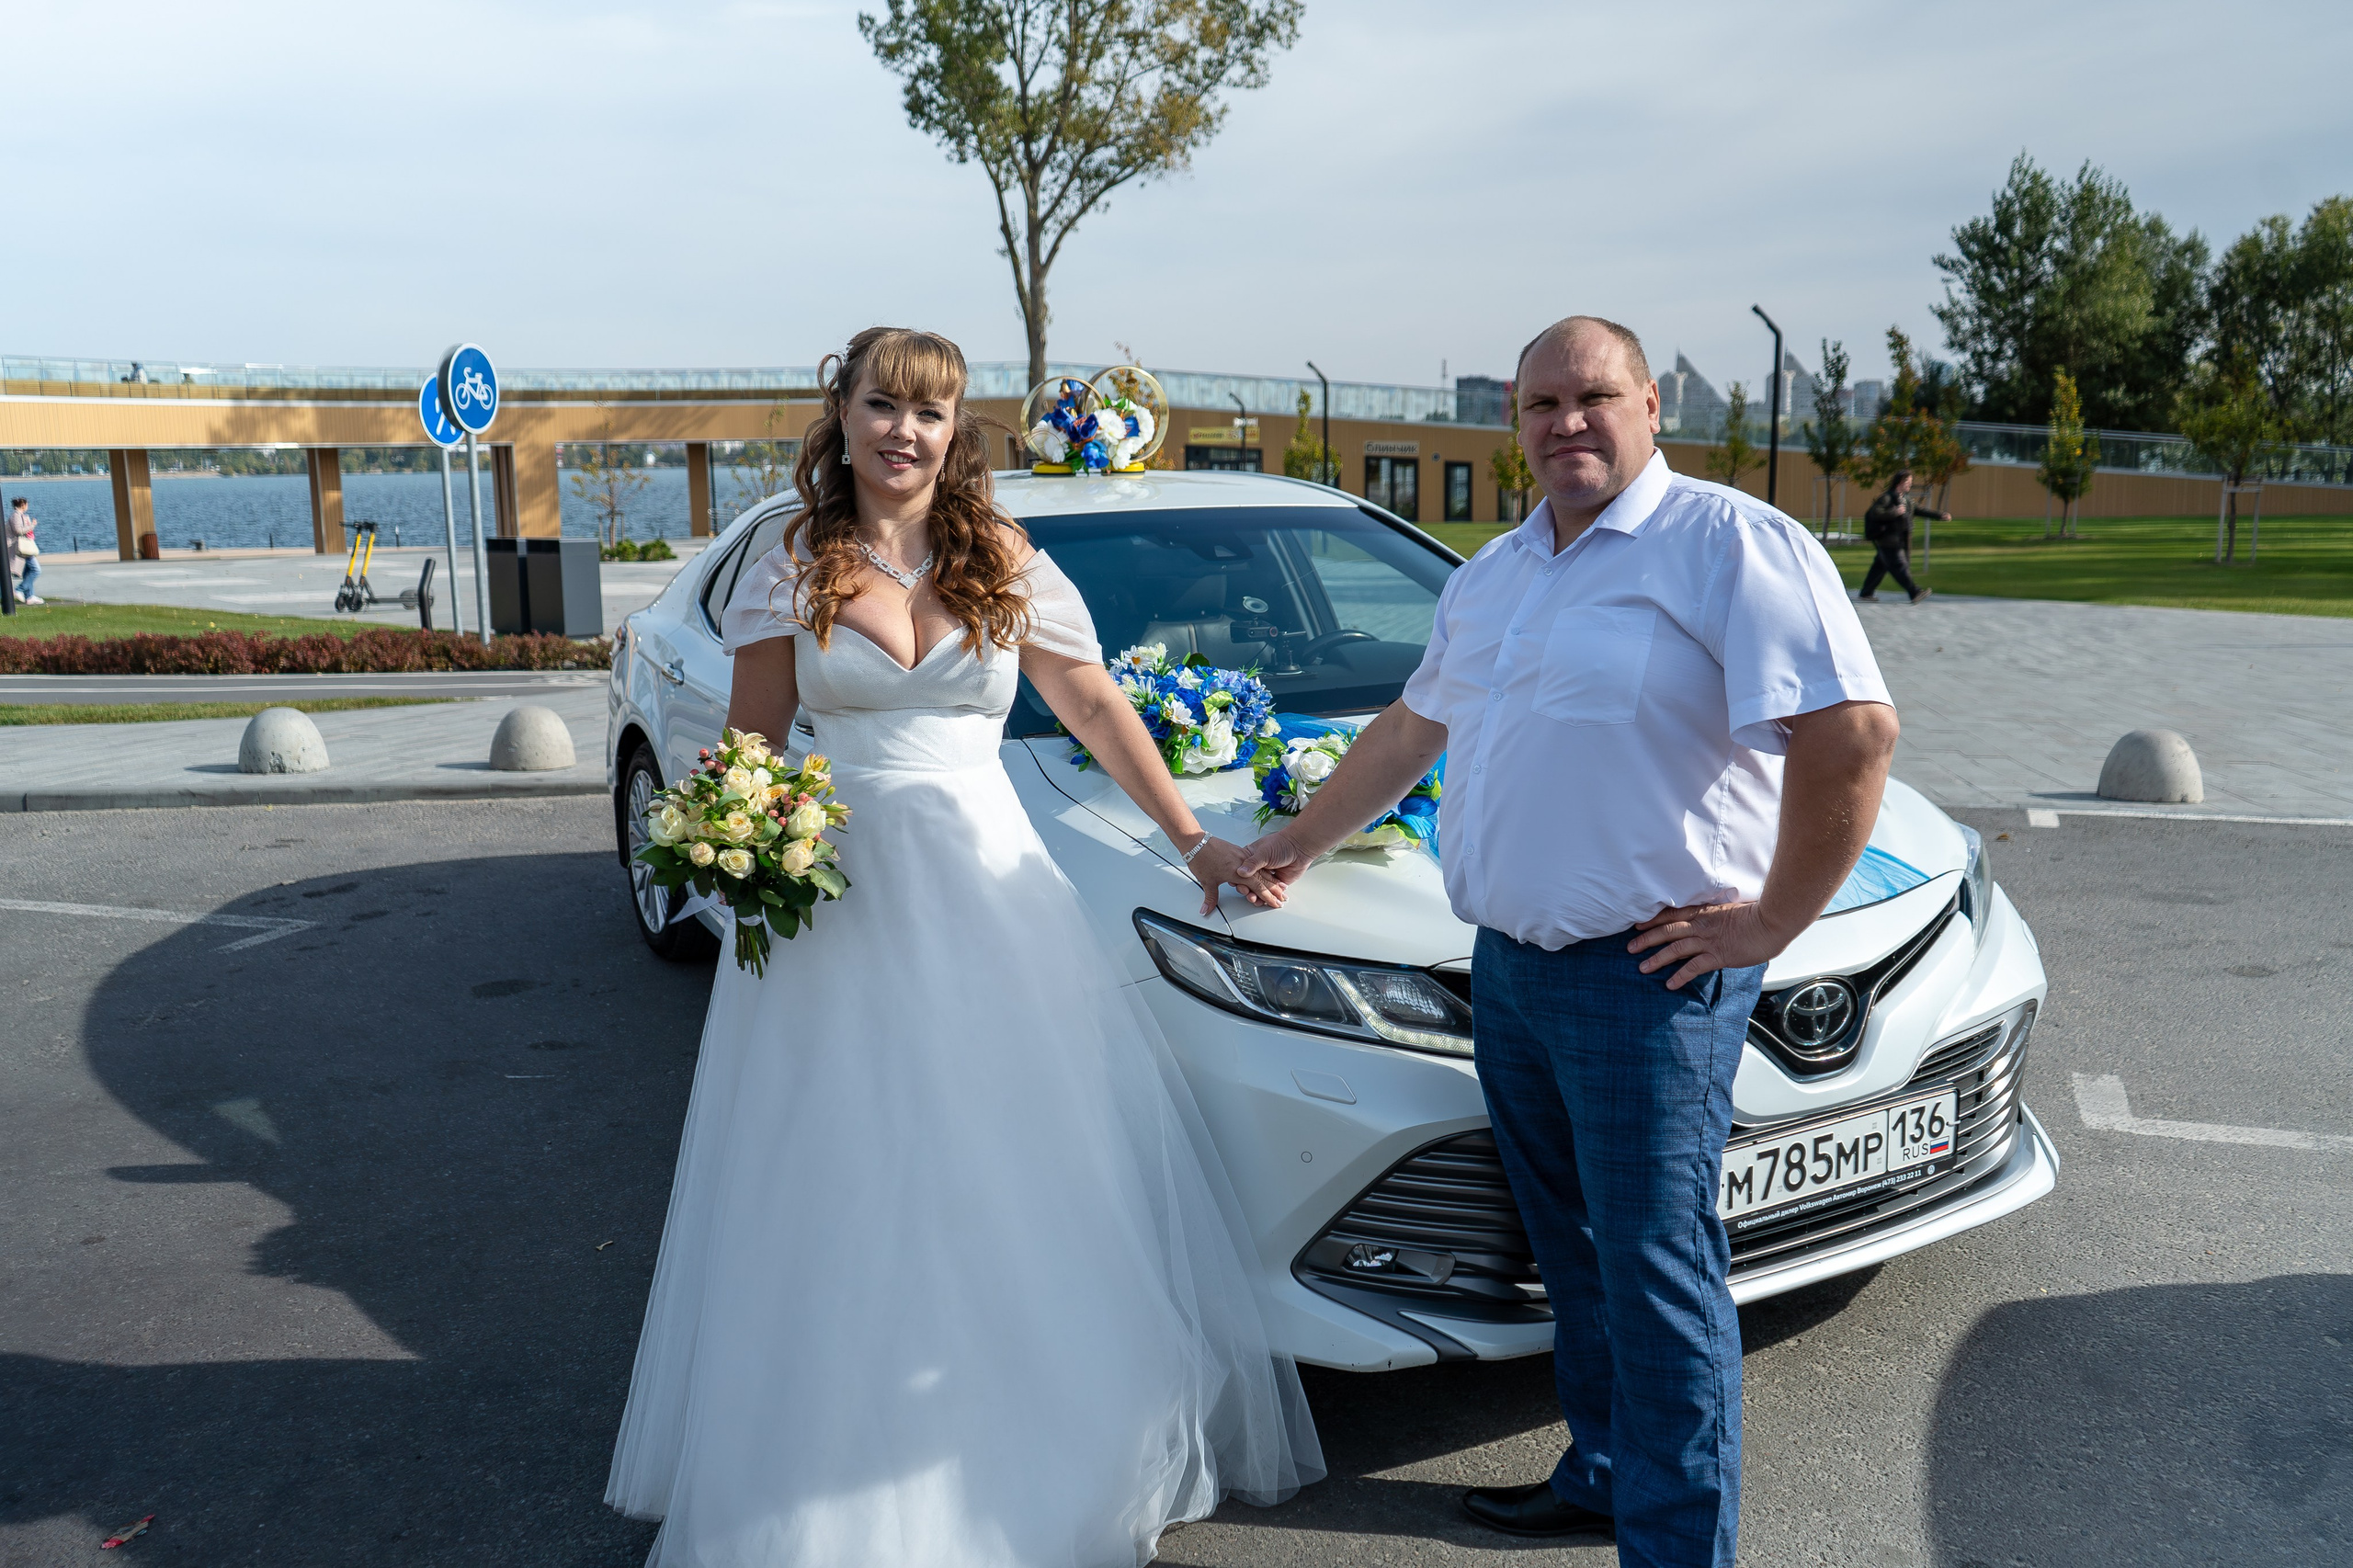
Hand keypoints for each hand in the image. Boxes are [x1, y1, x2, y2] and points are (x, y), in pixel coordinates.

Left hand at [1186, 836, 1281, 915]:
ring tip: (1281, 887)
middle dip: (1275, 890)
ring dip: (1272, 880)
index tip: (1275, 903)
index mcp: (1237, 873)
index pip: (1257, 888)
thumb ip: (1210, 898)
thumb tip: (1207, 910)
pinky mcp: (1239, 851)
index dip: (1268, 897)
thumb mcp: (1207, 882)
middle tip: (1283, 898)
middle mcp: (1242, 864)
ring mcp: (1242, 856)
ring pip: (1261, 870)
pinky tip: (1268, 872)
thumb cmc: (1201, 859)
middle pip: (1264, 879)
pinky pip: (1256, 863)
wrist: (1196, 841)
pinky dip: (1264, 869)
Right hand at [1231, 828, 1314, 908]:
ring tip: (1255, 899)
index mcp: (1250, 858)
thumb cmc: (1281, 844)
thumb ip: (1252, 863)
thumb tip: (1241, 872)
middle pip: (1248, 882)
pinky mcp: (1276, 883)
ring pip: (1258, 889)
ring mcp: (1266, 876)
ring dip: (1255, 895)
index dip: (1238, 879)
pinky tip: (1263, 902)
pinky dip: (1266, 899)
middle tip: (1247, 893)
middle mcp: (1257, 868)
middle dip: (1246, 889)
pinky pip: (1269, 893)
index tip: (1237, 884)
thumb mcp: (1264, 853)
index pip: (1240, 871)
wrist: (1299, 848)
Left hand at [1627, 900, 1794, 990]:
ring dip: (1657, 958)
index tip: (1637, 925)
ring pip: (1675, 948)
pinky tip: (1669, 984)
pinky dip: (1680, 976)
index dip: (1653, 920)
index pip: (1672, 914)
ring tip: (1642, 967)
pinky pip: (1694, 967)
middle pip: (1667, 930)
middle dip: (1646, 939)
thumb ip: (1715, 914)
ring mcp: (1708, 940)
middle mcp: (1702, 925)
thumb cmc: (1755, 915)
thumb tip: (1708, 919)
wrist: (1771, 922)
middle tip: (1630, 947)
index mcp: (1703, 912)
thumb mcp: (1730, 909)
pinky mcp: (1718, 955)